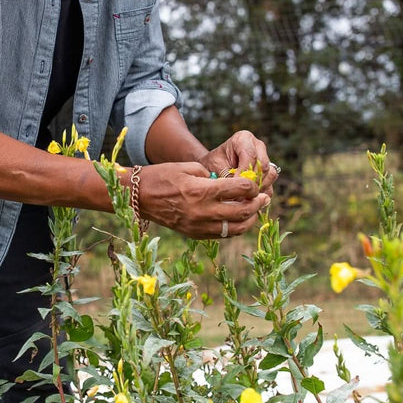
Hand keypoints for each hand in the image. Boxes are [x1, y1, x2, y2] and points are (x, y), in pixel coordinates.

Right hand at [137, 161, 270, 239]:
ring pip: (236, 228)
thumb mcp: (188, 167)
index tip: (255, 182)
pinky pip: (222, 234)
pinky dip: (234, 227)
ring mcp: (199, 226)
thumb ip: (211, 175)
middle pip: (243, 211)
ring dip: (250, 219)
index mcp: (202, 191)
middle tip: (263, 197)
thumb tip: (230, 183)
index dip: (252, 185)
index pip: (240, 189)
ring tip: (254, 210)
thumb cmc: (162, 176)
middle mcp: (203, 211)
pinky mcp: (195, 234)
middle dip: (257, 204)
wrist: (139, 197)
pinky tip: (237, 218)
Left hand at [199, 130, 278, 195]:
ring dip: (257, 189)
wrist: (213, 169)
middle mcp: (258, 147)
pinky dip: (260, 196)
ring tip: (241, 198)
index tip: (234, 185)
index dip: (244, 172)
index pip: (250, 155)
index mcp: (243, 139)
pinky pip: (270, 186)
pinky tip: (247, 200)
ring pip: (270, 176)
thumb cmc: (212, 165)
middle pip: (263, 166)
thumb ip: (227, 177)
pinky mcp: (268, 175)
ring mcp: (266, 160)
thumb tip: (238, 194)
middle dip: (251, 183)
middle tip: (238, 195)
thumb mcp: (215, 167)